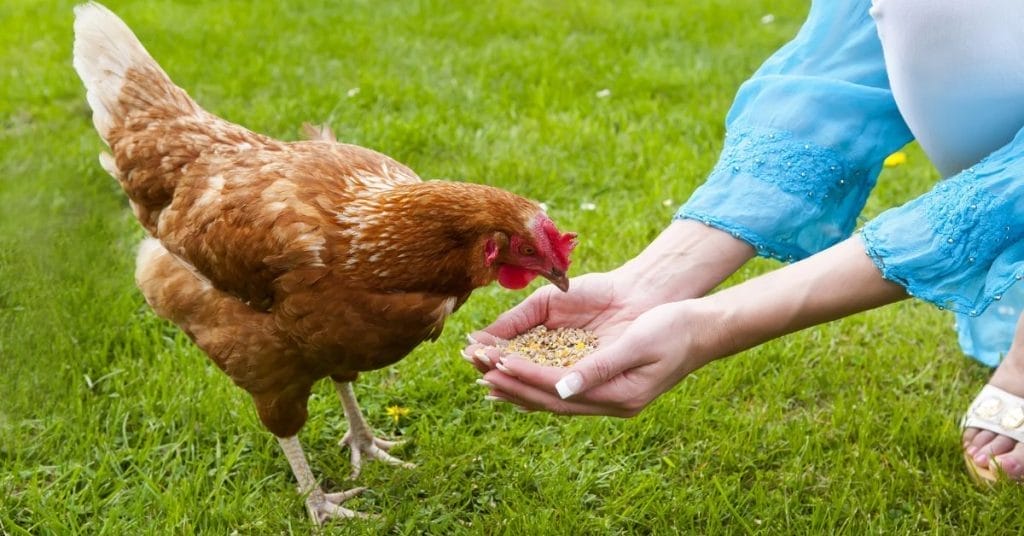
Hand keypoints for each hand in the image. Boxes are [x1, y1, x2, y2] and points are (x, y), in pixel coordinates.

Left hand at [465, 236, 907, 416]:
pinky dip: (538, 379)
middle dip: (513, 387)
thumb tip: (562, 388)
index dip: (525, 379)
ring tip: (486, 378)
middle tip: (478, 375)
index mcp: (618, 396)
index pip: (559, 391)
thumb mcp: (639, 343)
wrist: (703, 327)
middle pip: (550, 400)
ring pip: (553, 396)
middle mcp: (609, 401)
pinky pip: (564, 385)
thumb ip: (600, 367)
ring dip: (520, 386)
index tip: (496, 366)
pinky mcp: (606, 381)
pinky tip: (519, 371)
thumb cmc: (675, 328)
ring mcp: (608, 394)